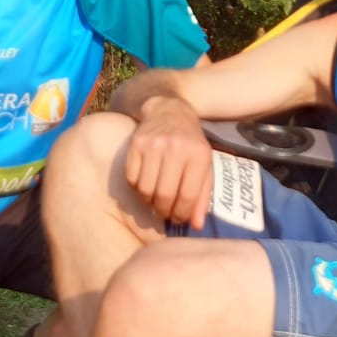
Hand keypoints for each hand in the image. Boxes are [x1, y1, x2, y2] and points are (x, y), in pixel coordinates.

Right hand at [124, 95, 213, 228]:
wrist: (169, 110)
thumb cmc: (191, 143)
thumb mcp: (204, 166)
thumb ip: (202, 196)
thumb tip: (195, 226)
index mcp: (198, 154)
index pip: (187, 195)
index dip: (182, 213)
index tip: (179, 219)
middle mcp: (175, 147)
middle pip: (164, 195)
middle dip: (164, 211)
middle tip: (165, 213)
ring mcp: (153, 144)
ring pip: (145, 189)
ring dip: (149, 202)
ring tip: (155, 201)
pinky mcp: (135, 143)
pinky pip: (131, 179)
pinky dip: (137, 189)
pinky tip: (146, 186)